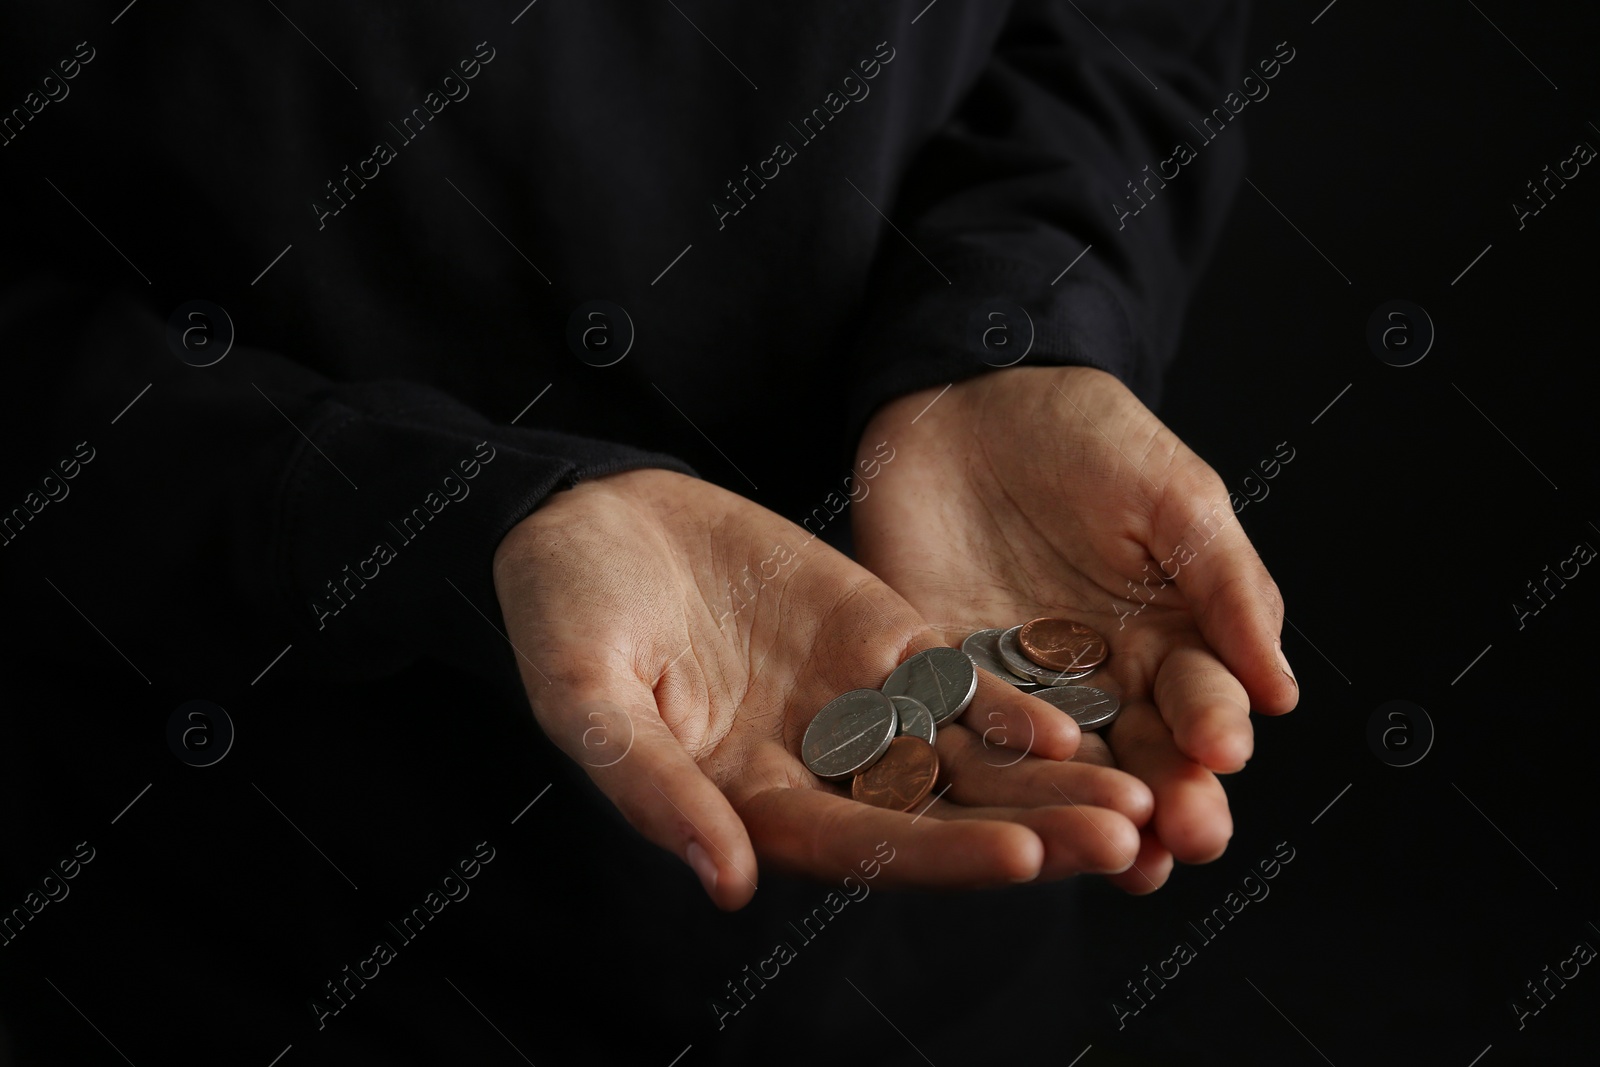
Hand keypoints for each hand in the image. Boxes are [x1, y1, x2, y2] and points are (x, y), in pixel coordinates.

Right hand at [492, 467, 1155, 908]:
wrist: (585, 521)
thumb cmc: (564, 615)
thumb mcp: (586, 697)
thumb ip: (654, 785)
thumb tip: (726, 884)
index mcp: (747, 802)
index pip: (861, 846)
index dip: (940, 854)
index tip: (1022, 858)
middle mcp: (815, 768)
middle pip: (938, 815)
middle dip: (1030, 830)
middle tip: (1124, 839)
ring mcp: (852, 703)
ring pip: (963, 757)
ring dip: (1046, 780)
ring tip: (1137, 796)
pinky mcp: (875, 638)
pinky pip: (952, 680)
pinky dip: (1006, 701)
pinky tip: (1072, 720)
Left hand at [852, 366, 1297, 893]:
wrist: (970, 395)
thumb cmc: (1087, 434)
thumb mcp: (1175, 496)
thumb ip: (1226, 587)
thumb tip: (1281, 691)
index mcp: (1167, 638)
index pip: (1200, 702)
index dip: (1213, 730)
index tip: (1222, 753)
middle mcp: (1099, 678)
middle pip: (1138, 755)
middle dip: (1165, 800)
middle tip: (1184, 838)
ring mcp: (1019, 684)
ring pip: (1059, 765)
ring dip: (1086, 809)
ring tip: (1117, 856)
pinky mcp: (941, 675)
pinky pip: (965, 732)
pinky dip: (985, 772)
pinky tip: (1005, 811)